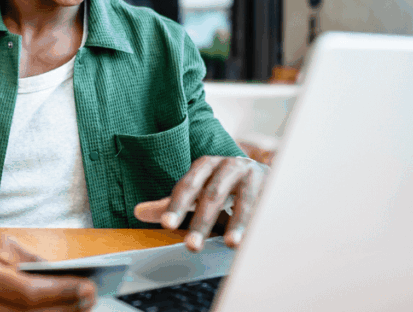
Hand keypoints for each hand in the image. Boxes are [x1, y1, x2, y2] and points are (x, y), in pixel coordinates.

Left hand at [133, 156, 267, 250]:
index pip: (187, 186)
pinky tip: (256, 238)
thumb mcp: (197, 192)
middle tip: (192, 246)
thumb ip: (172, 203)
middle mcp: (229, 165)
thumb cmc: (225, 186)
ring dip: (237, 223)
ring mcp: (253, 174)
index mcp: (206, 165)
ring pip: (244, 200)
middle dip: (202, 222)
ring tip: (230, 244)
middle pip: (212, 194)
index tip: (167, 225)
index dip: (177, 205)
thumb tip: (138, 212)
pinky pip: (267, 205)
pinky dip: (261, 222)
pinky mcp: (273, 186)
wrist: (266, 175)